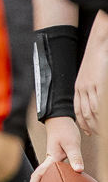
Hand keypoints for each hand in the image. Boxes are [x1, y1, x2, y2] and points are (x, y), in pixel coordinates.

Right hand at [28, 116, 83, 181]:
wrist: (60, 121)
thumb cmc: (64, 131)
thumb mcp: (71, 143)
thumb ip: (75, 156)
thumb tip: (79, 170)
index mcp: (50, 160)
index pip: (38, 175)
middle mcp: (48, 163)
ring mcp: (51, 163)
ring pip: (42, 181)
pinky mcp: (55, 162)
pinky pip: (50, 177)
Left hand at [74, 12, 107, 135]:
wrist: (99, 45)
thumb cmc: (96, 60)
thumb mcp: (89, 75)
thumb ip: (90, 87)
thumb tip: (95, 99)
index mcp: (78, 86)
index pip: (78, 109)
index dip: (82, 122)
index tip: (88, 131)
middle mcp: (81, 88)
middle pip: (84, 113)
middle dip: (90, 126)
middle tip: (98, 136)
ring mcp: (89, 86)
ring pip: (92, 111)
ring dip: (97, 124)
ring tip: (102, 133)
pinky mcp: (97, 84)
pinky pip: (99, 104)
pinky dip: (101, 115)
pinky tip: (103, 121)